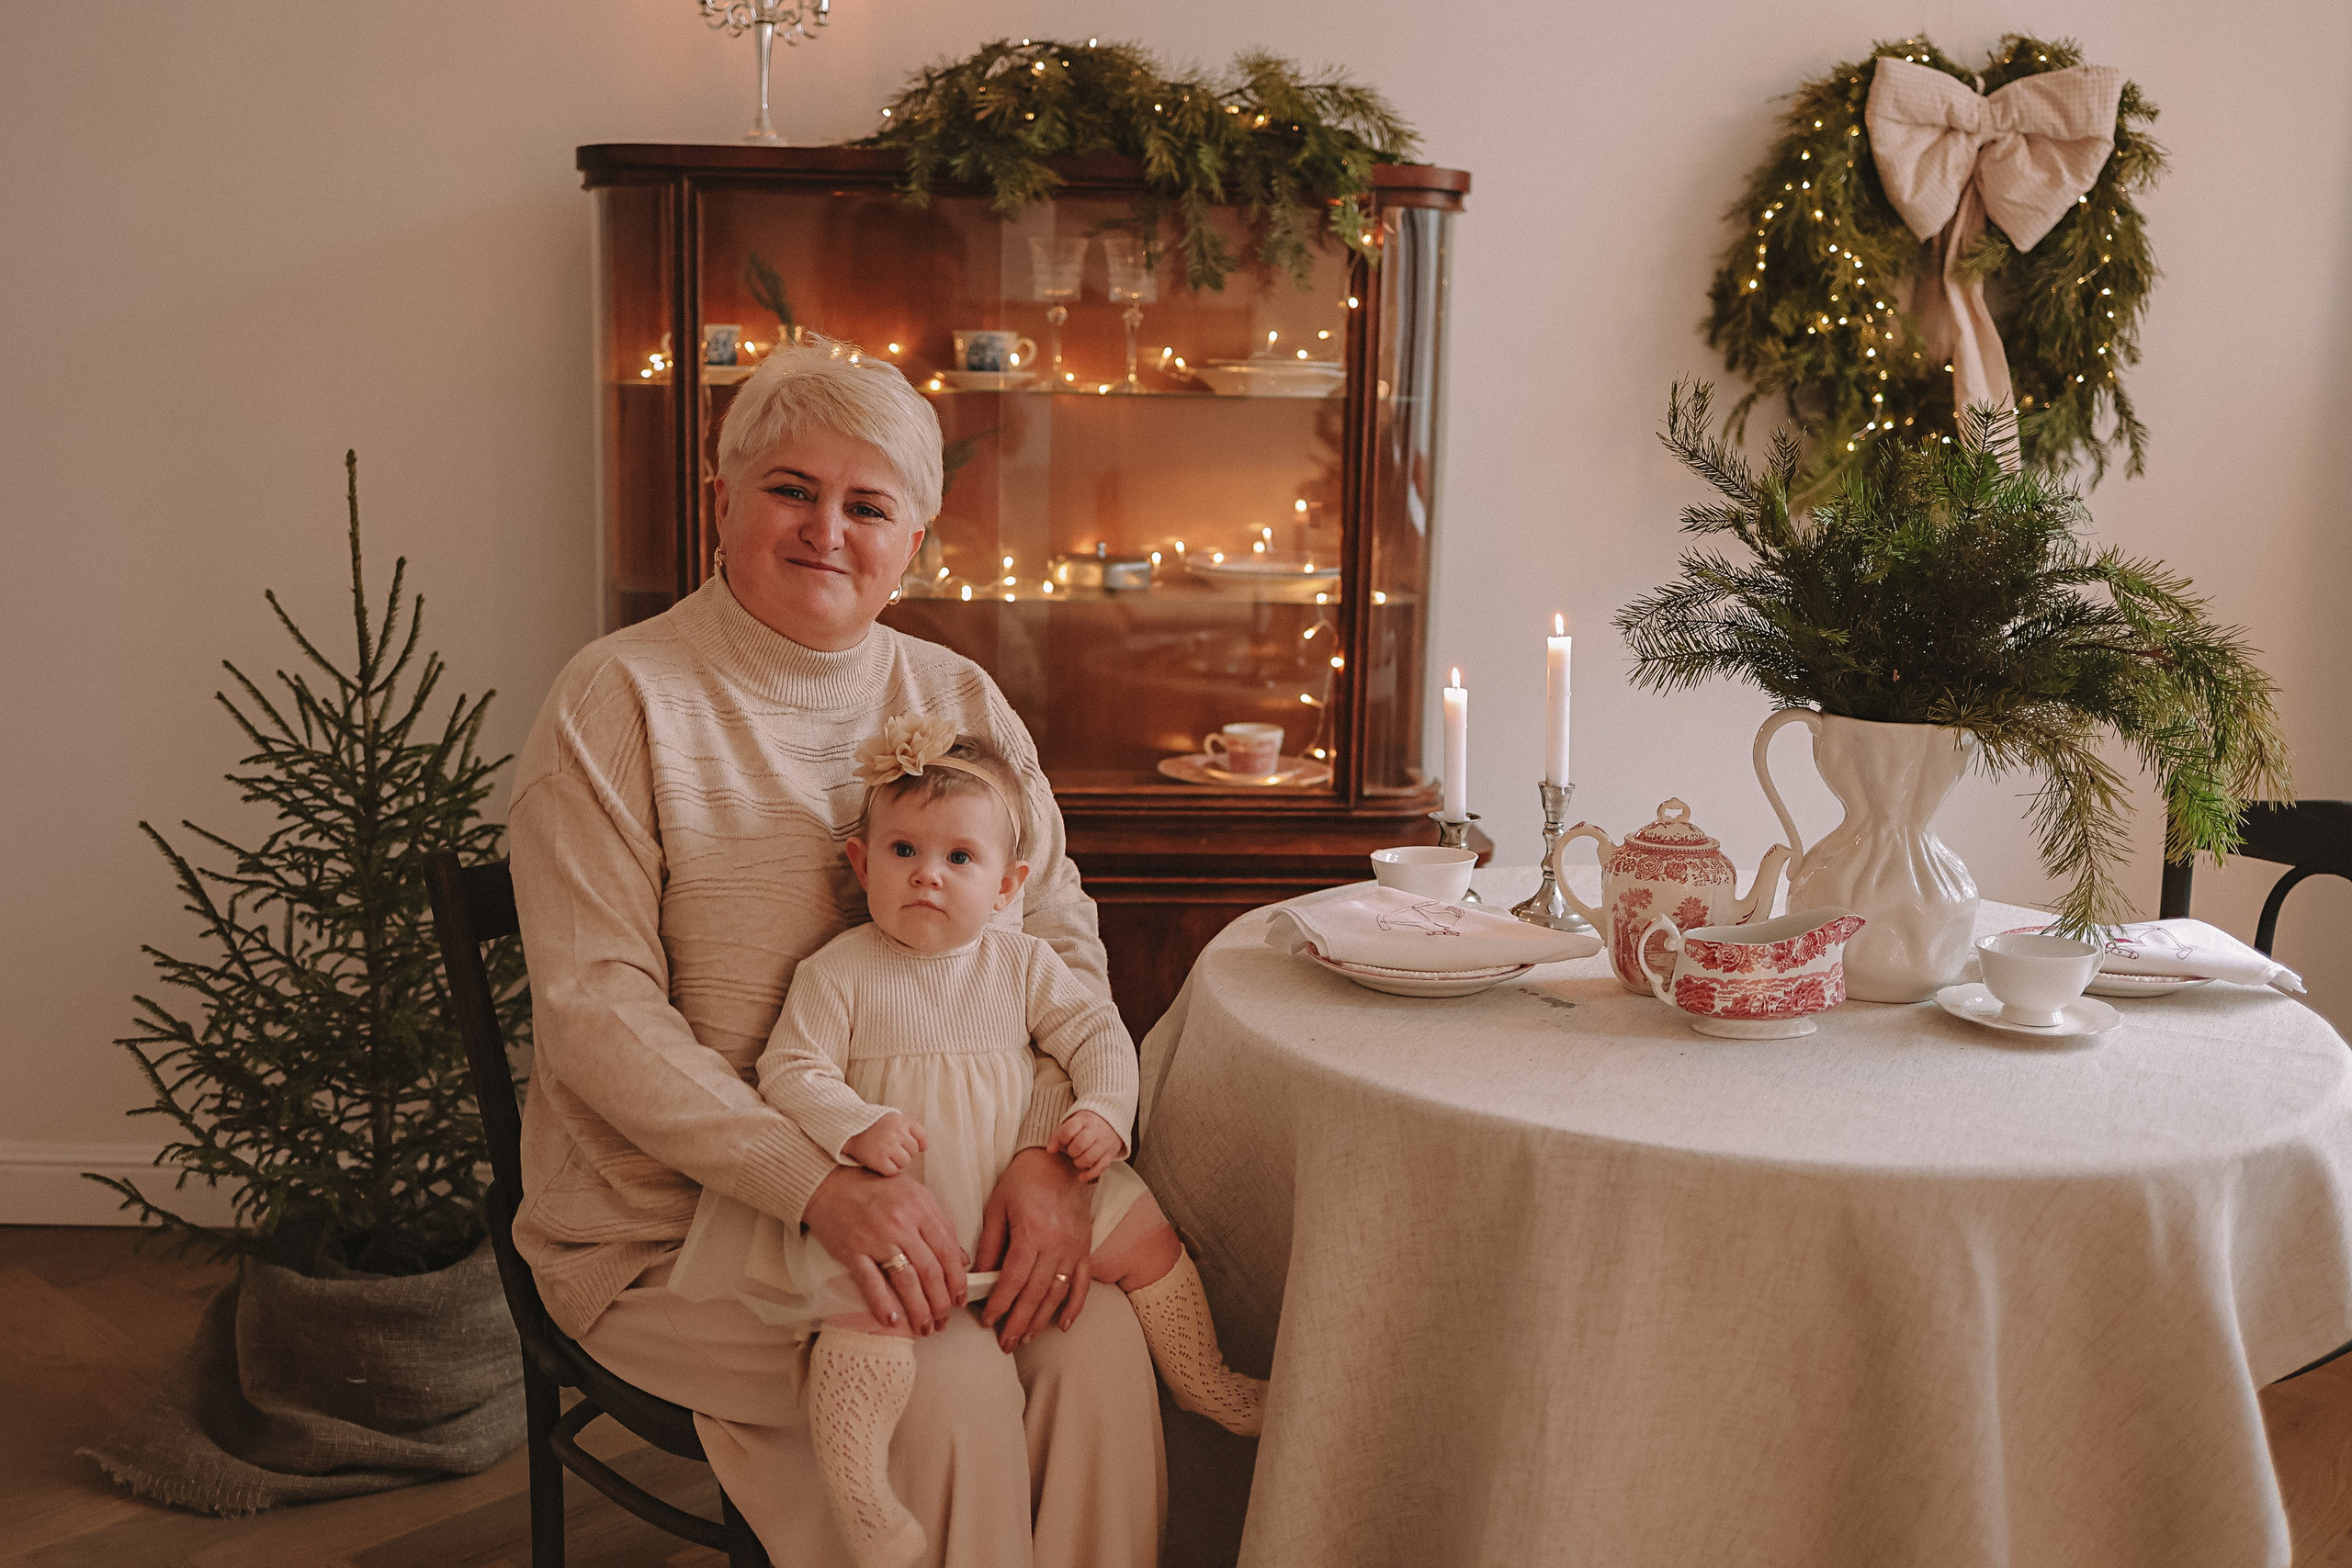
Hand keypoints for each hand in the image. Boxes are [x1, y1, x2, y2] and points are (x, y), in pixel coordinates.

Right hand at [801, 1166, 968, 1334]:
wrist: (830, 1183)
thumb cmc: (875, 1189)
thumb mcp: (915, 1196)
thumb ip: (940, 1225)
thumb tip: (961, 1259)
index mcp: (921, 1208)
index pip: (947, 1251)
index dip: (956, 1280)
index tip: (960, 1299)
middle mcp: (901, 1223)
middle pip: (930, 1270)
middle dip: (941, 1302)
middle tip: (944, 1320)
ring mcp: (876, 1238)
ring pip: (906, 1281)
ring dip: (919, 1309)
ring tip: (925, 1327)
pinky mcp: (853, 1251)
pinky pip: (871, 1282)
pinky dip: (883, 1304)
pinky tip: (893, 1321)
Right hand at [842, 1109, 926, 1176]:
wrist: (848, 1130)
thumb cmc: (872, 1126)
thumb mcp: (892, 1118)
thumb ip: (909, 1128)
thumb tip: (924, 1147)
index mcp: (900, 1121)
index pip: (921, 1135)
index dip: (919, 1143)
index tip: (913, 1146)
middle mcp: (895, 1132)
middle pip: (913, 1151)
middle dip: (905, 1152)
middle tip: (891, 1149)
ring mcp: (887, 1146)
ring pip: (905, 1162)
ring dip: (897, 1162)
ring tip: (885, 1155)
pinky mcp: (878, 1159)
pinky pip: (893, 1171)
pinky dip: (888, 1170)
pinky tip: (880, 1162)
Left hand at [973, 1146, 1092, 1349]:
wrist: (1061, 1161)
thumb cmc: (1024, 1181)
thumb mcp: (997, 1207)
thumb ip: (990, 1244)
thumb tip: (980, 1277)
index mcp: (1032, 1232)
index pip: (1013, 1279)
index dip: (1000, 1304)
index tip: (987, 1321)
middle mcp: (1056, 1244)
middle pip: (1036, 1293)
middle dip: (1018, 1322)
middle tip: (1005, 1343)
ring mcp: (1074, 1249)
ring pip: (1058, 1294)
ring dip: (1041, 1320)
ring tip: (1025, 1338)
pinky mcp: (1085, 1249)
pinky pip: (1082, 1284)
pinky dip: (1074, 1307)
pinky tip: (1063, 1326)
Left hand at [1047, 1110, 1121, 1180]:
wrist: (1111, 1120)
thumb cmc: (1086, 1125)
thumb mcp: (1073, 1123)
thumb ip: (1059, 1135)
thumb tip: (1050, 1150)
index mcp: (1083, 1120)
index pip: (1069, 1130)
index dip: (1062, 1139)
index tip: (1064, 1141)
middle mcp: (1095, 1130)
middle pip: (1080, 1144)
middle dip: (1072, 1152)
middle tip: (1072, 1152)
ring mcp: (1104, 1142)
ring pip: (1090, 1157)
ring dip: (1079, 1163)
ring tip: (1078, 1160)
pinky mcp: (1110, 1153)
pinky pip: (1101, 1167)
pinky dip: (1090, 1175)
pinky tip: (1082, 1177)